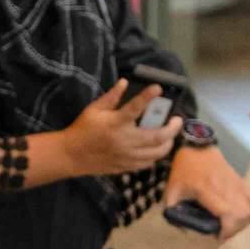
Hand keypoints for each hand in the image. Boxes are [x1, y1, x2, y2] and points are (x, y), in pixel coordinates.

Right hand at [59, 81, 180, 174]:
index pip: (135, 107)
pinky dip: (156, 154)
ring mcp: (127, 156)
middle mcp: (124, 141)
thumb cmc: (83, 129)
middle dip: (172, 128)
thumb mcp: (93, 109)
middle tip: (177, 120)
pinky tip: (156, 148)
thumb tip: (125, 82)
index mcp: (115, 123)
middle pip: (157, 136)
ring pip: (157, 152)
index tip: (158, 87)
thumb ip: (111, 97)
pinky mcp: (126, 166)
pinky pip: (148, 163)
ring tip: (170, 136)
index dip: (147, 96)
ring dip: (168, 143)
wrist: (71, 155)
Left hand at [169, 143, 249, 238]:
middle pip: (242, 214)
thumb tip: (185, 231)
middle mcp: (223, 186)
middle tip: (223, 232)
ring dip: (245, 222)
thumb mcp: (170, 192)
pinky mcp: (241, 182)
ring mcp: (235, 183)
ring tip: (232, 225)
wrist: (196, 148)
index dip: (227, 230)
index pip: (227, 213)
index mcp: (205, 189)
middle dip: (235, 229)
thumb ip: (173, 213)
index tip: (218, 237)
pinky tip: (243, 216)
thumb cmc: (182, 172)